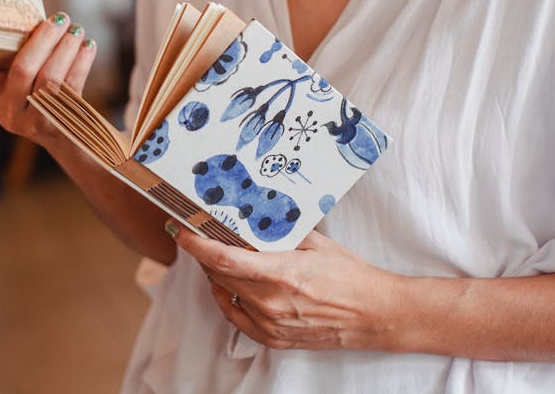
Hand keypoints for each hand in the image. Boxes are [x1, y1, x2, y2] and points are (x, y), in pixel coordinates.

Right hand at [0, 12, 96, 143]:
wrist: (57, 134)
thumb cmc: (32, 94)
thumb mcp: (13, 83)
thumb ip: (16, 58)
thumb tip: (40, 21)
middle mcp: (8, 111)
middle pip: (23, 70)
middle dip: (44, 39)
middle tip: (59, 18)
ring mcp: (34, 121)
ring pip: (51, 78)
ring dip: (66, 48)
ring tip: (75, 30)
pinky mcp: (59, 123)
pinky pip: (71, 87)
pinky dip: (81, 62)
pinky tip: (88, 46)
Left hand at [169, 221, 406, 351]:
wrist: (374, 315)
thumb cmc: (349, 275)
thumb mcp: (316, 242)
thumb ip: (280, 231)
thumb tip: (252, 215)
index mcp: (280, 274)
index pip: (223, 259)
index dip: (196, 244)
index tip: (181, 229)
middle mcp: (270, 303)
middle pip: (220, 275)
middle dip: (205, 252)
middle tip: (201, 233)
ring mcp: (271, 324)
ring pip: (226, 294)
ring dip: (217, 274)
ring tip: (221, 255)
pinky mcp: (274, 339)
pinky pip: (236, 319)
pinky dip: (227, 299)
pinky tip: (228, 286)